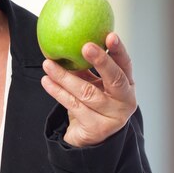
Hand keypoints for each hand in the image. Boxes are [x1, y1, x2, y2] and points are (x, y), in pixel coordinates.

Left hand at [40, 32, 136, 147]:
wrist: (88, 137)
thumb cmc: (91, 103)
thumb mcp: (93, 83)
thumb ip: (86, 66)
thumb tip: (68, 39)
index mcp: (127, 85)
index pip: (125, 64)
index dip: (118, 50)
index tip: (109, 35)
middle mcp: (125, 101)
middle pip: (115, 79)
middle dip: (101, 61)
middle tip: (85, 46)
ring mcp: (112, 117)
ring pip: (87, 92)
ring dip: (65, 76)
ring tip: (48, 64)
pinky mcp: (96, 128)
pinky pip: (73, 105)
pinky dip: (57, 92)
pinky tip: (46, 81)